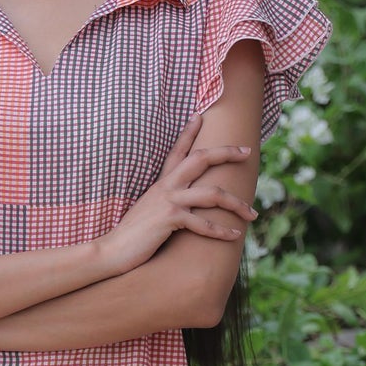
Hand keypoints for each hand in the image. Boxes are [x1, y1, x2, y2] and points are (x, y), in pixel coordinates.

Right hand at [97, 115, 254, 276]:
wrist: (112, 250)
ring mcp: (169, 201)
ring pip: (212, 194)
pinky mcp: (169, 219)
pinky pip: (203, 223)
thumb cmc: (133, 234)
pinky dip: (221, 231)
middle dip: (226, 153)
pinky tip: (234, 235)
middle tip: (247, 151)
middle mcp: (167, 187)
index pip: (178, 150)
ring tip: (252, 213)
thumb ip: (164, 202)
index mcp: (162, 183)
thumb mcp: (150, 210)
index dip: (189, 131)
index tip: (201, 115)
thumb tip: (179, 205)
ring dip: (236, 204)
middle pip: (201, 159)